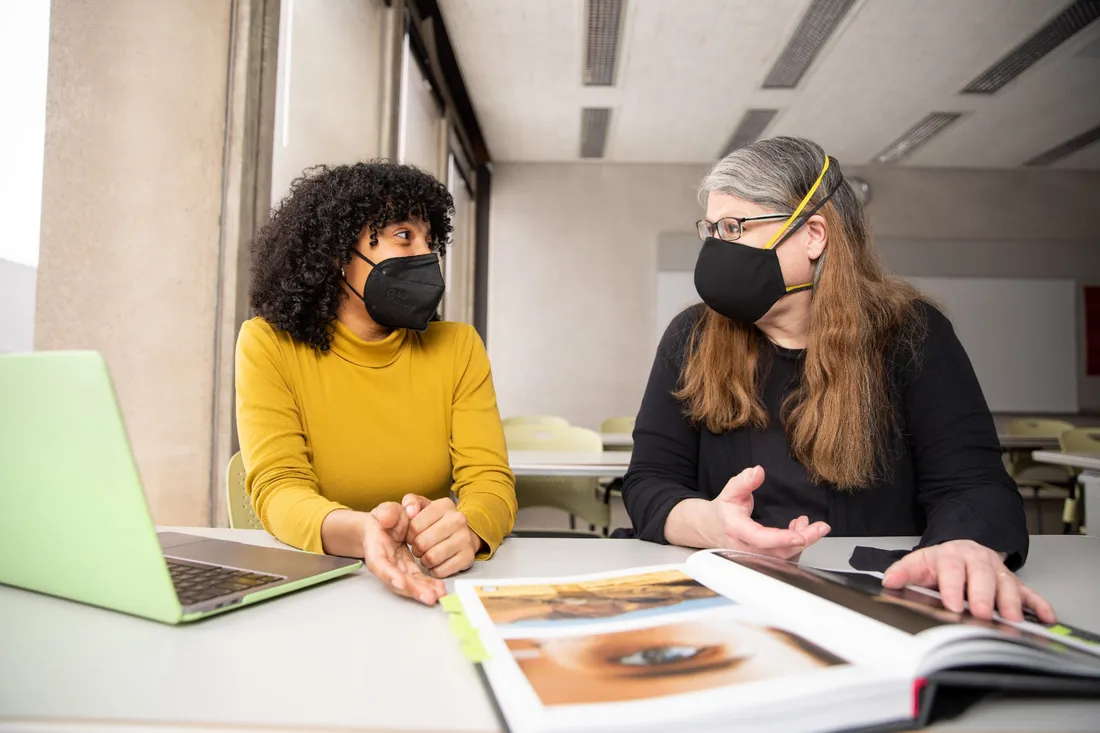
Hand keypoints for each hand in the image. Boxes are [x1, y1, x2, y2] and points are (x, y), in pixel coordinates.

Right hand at [361, 502, 445, 605]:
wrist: (384, 525)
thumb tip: (386, 518)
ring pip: (409, 583)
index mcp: (375, 549)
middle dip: (412, 590)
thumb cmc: (384, 518)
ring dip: (423, 591)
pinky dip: (428, 585)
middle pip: (397, 580)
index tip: (400, 582)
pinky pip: (418, 580)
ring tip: (439, 594)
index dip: (389, 574)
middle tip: (429, 596)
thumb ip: (386, 513)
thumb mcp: (385, 511)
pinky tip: (439, 589)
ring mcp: (397, 568)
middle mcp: (385, 564)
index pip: (380, 565)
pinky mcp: (407, 569)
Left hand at [402, 495, 482, 578]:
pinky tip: (437, 563)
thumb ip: (411, 502)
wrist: (464, 533)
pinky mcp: (468, 556)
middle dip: (416, 549)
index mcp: (445, 505)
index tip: (412, 536)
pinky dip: (435, 570)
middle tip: (419, 548)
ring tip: (427, 555)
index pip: (414, 525)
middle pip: (422, 543)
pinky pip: (442, 570)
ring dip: (424, 560)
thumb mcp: (423, 506)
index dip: (408, 535)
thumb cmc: (437, 521)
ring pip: (432, 557)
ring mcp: (465, 538)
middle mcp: (458, 519)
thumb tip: (409, 511)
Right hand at [705, 466, 829, 559]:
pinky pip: (781, 556)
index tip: (801, 535)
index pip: (760, 538)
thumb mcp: (730, 491)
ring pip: (782, 556)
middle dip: (803, 540)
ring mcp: (753, 556)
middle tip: (820, 527)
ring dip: (800, 541)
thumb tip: (758, 471)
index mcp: (736, 529)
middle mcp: (745, 547)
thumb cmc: (723, 510)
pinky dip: (794, 544)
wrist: (710, 528)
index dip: (782, 538)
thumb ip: (744, 481)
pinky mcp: (761, 558)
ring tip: (807, 523)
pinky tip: (799, 530)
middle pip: (778, 552)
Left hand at [882, 540, 1055, 622]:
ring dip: (1011, 602)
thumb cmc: (941, 561)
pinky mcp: (1013, 582)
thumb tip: (888, 581)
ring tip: (1011, 619)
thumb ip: (903, 572)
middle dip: (983, 595)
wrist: (963, 547)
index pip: (952, 569)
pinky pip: (1029, 592)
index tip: (952, 604)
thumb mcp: (919, 562)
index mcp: (952, 555)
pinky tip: (1045, 617)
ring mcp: (998, 571)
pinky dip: (1039, 604)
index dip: (953, 587)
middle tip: (982, 613)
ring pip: (1007, 584)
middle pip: (983, 576)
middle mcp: (978, 561)